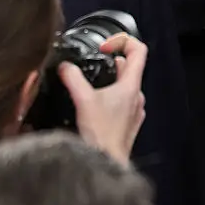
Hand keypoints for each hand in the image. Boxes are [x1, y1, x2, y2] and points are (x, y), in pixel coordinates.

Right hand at [59, 33, 147, 163]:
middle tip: (95, 64)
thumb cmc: (101, 134)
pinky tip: (94, 106)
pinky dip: (110, 98)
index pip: (139, 50)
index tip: (104, 48)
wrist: (107, 163)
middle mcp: (136, 96)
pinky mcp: (128, 123)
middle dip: (111, 61)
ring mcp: (134, 110)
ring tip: (91, 86)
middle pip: (130, 67)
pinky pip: (123, 102)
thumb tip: (65, 66)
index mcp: (131, 85)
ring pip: (125, 85)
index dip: (121, 41)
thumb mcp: (83, 99)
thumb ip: (73, 77)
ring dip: (110, 80)